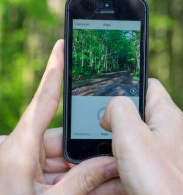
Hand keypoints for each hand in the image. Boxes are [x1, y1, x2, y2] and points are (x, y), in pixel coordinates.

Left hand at [0, 40, 124, 194]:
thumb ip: (82, 183)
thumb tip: (113, 164)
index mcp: (18, 149)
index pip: (44, 100)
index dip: (54, 70)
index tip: (62, 45)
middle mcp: (23, 152)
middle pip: (67, 140)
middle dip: (94, 151)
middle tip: (121, 159)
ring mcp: (29, 168)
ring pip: (69, 161)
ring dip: (93, 171)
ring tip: (119, 178)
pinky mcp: (34, 180)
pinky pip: (64, 175)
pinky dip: (84, 182)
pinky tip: (108, 186)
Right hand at [101, 79, 182, 194]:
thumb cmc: (163, 182)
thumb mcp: (133, 137)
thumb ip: (119, 110)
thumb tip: (111, 107)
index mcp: (167, 115)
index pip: (147, 85)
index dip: (125, 86)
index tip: (104, 98)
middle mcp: (173, 132)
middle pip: (137, 118)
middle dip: (113, 130)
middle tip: (95, 141)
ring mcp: (172, 155)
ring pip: (137, 146)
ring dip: (115, 156)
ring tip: (100, 169)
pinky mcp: (168, 175)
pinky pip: (142, 167)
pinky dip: (124, 174)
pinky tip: (113, 185)